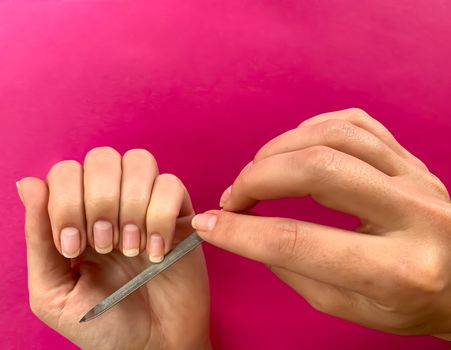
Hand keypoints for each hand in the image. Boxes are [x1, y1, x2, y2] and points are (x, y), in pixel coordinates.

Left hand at [17, 147, 209, 348]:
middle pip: (102, 157)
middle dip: (99, 200)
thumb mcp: (54, 292)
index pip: (66, 171)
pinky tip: (156, 252)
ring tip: (131, 249)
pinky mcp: (180, 215)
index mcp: (77, 216)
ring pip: (139, 161)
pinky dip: (161, 217)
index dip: (66, 201)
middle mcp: (112, 203)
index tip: (74, 247)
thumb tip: (28, 183)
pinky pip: (172, 185)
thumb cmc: (102, 324)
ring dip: (132, 205)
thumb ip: (38, 240)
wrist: (152, 347)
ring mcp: (148, 205)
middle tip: (104, 245)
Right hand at [192, 108, 450, 339]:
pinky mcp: (412, 157)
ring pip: (336, 136)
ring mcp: (418, 177)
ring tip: (258, 172)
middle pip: (319, 170)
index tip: (208, 224)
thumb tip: (246, 230)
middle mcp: (414, 216)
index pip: (298, 243)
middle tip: (235, 197)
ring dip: (281, 148)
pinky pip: (356, 122)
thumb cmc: (407, 303)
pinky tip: (294, 148)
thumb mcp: (348, 307)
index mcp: (397, 271)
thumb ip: (293, 269)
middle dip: (258, 178)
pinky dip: (312, 128)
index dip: (240, 232)